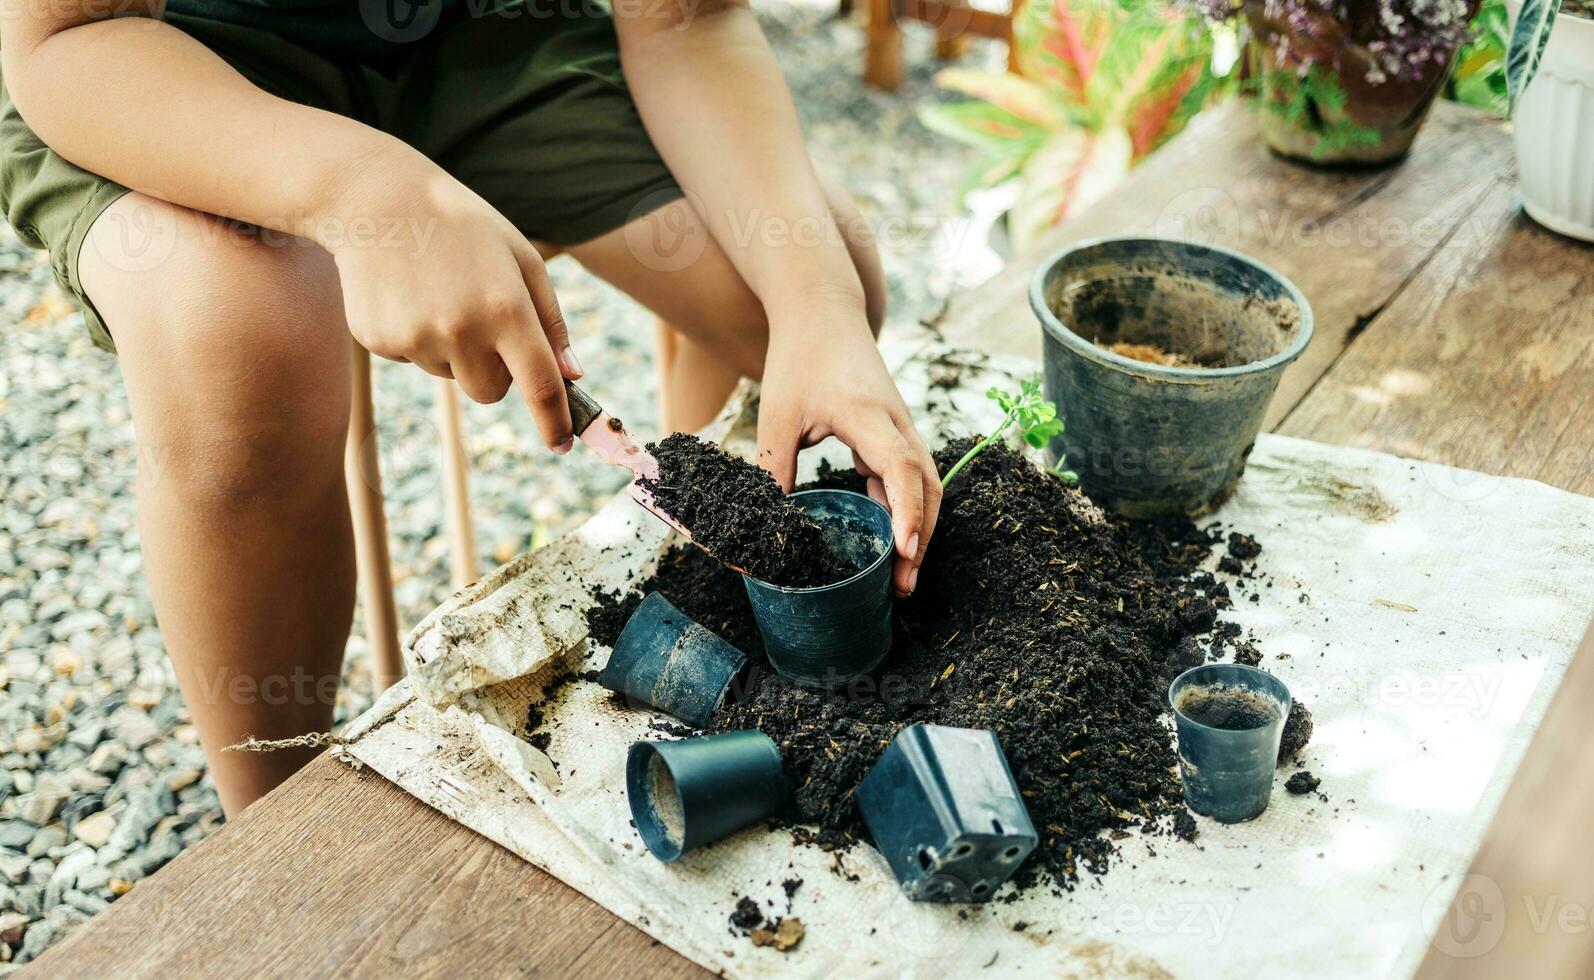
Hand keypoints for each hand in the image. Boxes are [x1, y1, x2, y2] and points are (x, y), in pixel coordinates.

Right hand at [329, 165, 582, 452]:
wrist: (376, 199)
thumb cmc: (463, 226)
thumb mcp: (521, 258)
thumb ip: (551, 320)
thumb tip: (571, 375)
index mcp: (505, 308)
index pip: (540, 386)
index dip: (555, 422)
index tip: (562, 444)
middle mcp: (461, 329)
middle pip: (490, 392)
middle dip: (495, 371)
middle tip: (482, 320)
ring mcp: (416, 337)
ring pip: (451, 377)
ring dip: (454, 350)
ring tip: (439, 292)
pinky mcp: (379, 340)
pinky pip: (414, 361)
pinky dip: (419, 338)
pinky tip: (408, 294)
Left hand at [756, 316, 940, 597]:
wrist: (821, 310)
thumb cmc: (797, 358)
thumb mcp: (776, 417)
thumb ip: (771, 472)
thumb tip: (761, 529)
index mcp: (867, 414)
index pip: (900, 467)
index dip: (906, 512)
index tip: (906, 552)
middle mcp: (895, 421)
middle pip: (926, 485)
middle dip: (921, 537)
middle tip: (904, 586)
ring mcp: (900, 425)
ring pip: (924, 483)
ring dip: (918, 528)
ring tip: (902, 576)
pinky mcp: (893, 430)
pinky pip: (909, 474)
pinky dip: (905, 508)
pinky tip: (891, 541)